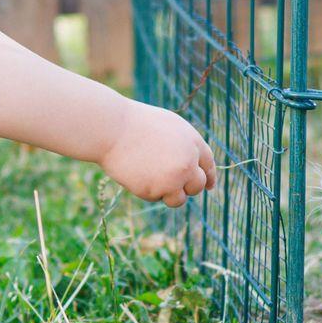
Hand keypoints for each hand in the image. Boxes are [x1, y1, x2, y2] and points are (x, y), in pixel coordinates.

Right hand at [101, 102, 217, 206]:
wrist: (112, 129)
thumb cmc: (135, 124)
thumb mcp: (168, 126)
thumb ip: (184, 145)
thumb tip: (193, 166)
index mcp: (192, 141)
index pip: (208, 164)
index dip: (209, 176)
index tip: (209, 186)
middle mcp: (188, 161)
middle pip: (198, 185)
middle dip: (187, 187)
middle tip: (169, 180)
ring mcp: (173, 178)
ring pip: (180, 199)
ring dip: (168, 193)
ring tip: (149, 176)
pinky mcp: (156, 190)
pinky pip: (157, 197)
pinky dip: (148, 190)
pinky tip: (137, 173)